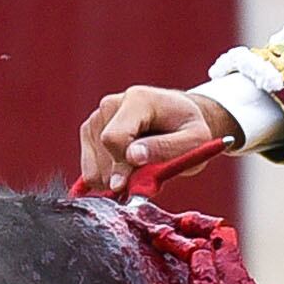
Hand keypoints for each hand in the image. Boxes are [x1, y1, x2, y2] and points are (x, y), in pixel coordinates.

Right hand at [80, 85, 234, 191]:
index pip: (114, 138)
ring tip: (138, 171)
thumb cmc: (189, 130)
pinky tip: (125, 173)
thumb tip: (132, 157)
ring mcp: (97, 117)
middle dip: (121, 175)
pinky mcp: (89, 132)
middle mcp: (111, 104)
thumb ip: (165, 147)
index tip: (136, 183)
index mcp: (137, 100)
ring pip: (92, 166)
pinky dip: (106, 179)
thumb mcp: (194, 140)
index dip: (123, 166)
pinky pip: (88, 169)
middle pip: (102, 151)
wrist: (179, 117)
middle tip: (145, 178)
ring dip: (114, 179)